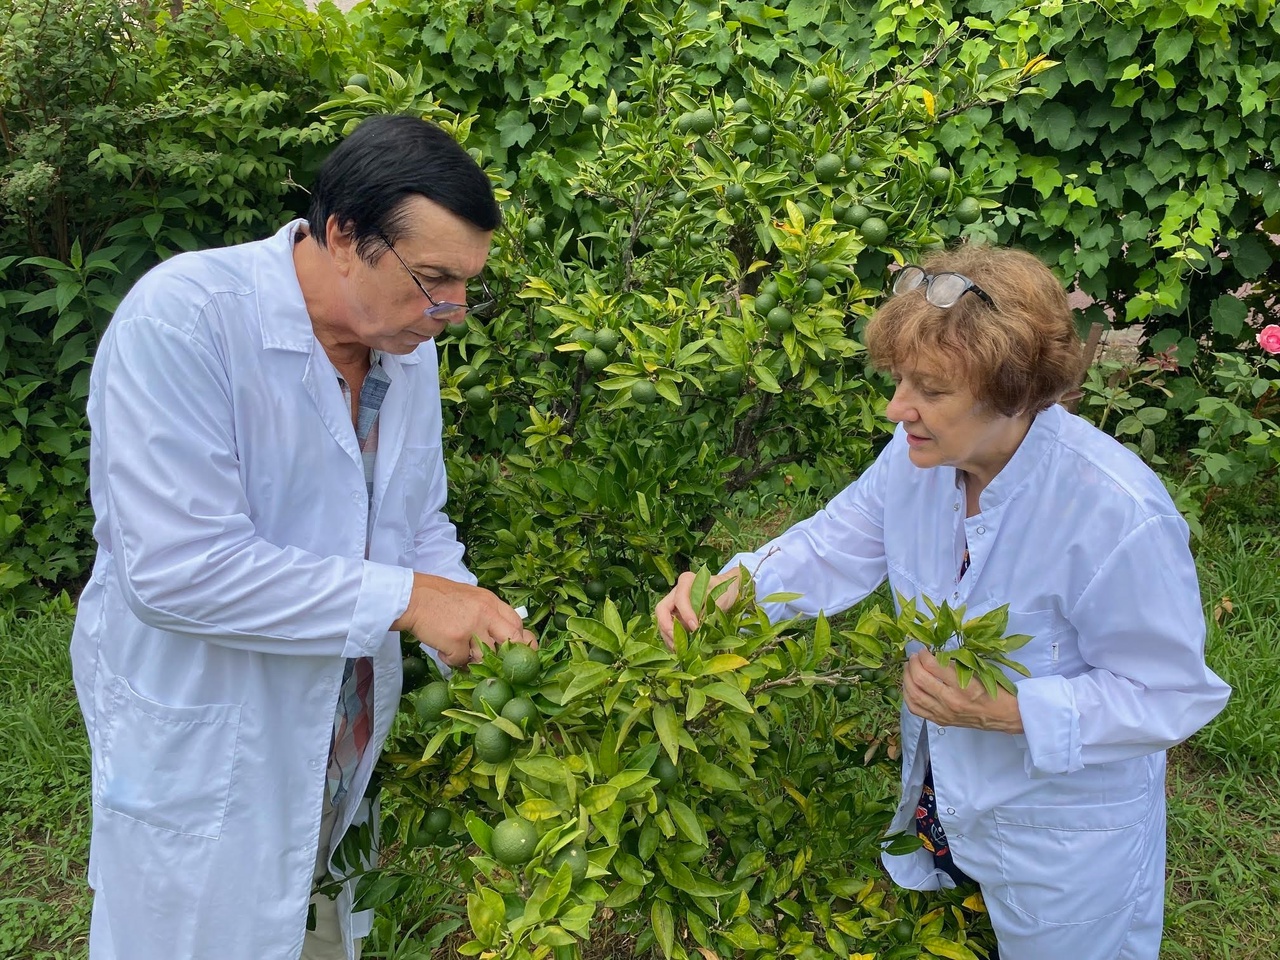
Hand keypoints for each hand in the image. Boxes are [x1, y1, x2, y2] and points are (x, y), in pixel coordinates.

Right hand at [391, 573, 536, 667]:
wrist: (411, 597)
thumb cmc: (437, 598)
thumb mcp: (470, 598)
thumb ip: (487, 614)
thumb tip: (498, 638)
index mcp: (491, 602)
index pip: (517, 623)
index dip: (520, 640)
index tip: (518, 652)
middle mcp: (486, 613)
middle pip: (512, 640)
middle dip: (508, 656)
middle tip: (498, 665)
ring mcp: (472, 627)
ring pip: (486, 657)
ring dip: (473, 660)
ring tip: (459, 652)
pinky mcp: (456, 641)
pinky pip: (460, 661)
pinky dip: (450, 659)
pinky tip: (442, 649)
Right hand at [655, 569, 740, 648]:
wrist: (726, 591)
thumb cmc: (724, 590)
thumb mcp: (720, 597)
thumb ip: (708, 610)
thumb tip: (697, 627)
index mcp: (686, 581)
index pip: (680, 599)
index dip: (685, 614)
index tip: (695, 627)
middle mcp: (675, 593)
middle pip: (662, 609)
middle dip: (667, 626)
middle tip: (677, 641)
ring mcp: (673, 605)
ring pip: (662, 621)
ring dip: (668, 636)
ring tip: (679, 649)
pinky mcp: (675, 617)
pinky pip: (668, 628)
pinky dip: (672, 639)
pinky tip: (679, 649)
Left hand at [902, 649, 1022, 733]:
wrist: (1002, 716)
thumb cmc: (993, 691)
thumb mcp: (978, 672)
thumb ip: (954, 665)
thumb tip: (933, 655)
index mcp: (963, 686)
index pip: (934, 666)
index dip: (924, 655)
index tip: (923, 650)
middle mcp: (951, 701)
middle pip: (920, 679)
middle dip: (912, 664)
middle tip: (914, 657)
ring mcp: (943, 713)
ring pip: (914, 694)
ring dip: (906, 678)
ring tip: (909, 668)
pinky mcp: (940, 721)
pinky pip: (915, 709)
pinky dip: (908, 695)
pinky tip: (909, 686)